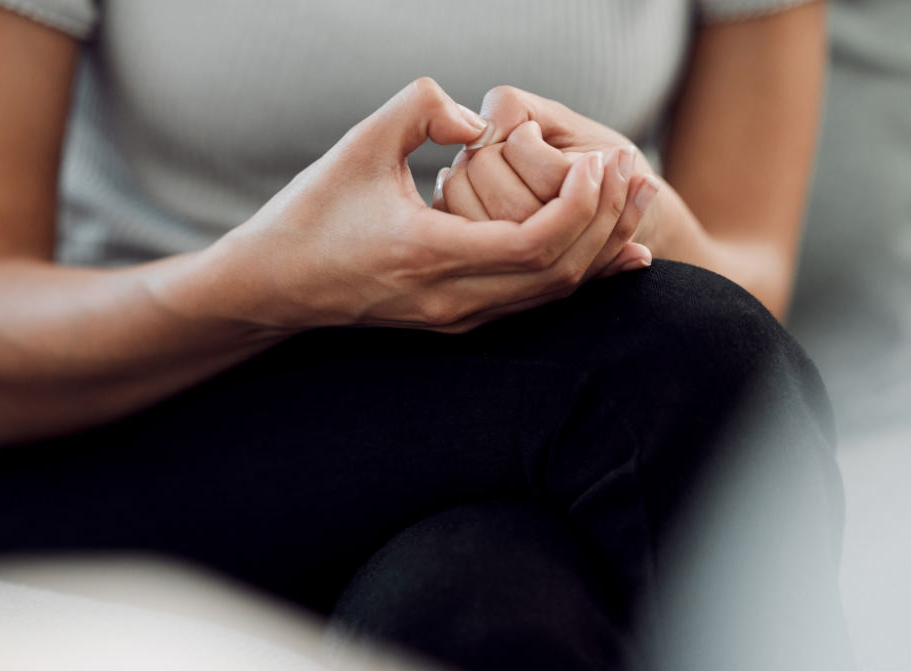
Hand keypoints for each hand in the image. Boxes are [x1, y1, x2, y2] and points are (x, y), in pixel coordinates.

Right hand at [186, 79, 633, 333]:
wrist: (273, 286)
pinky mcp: (458, 321)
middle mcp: (451, 300)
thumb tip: (481, 120)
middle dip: (608, 221)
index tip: (600, 160)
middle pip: (559, 272)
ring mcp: (457, 318)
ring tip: (635, 200)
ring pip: (552, 294)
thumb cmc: (311, 212)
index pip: (535, 242)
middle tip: (636, 170)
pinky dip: (578, 274)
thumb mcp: (359, 144)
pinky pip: (535, 303)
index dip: (581, 203)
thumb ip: (422, 109)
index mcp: (429, 254)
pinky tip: (614, 253)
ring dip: (600, 247)